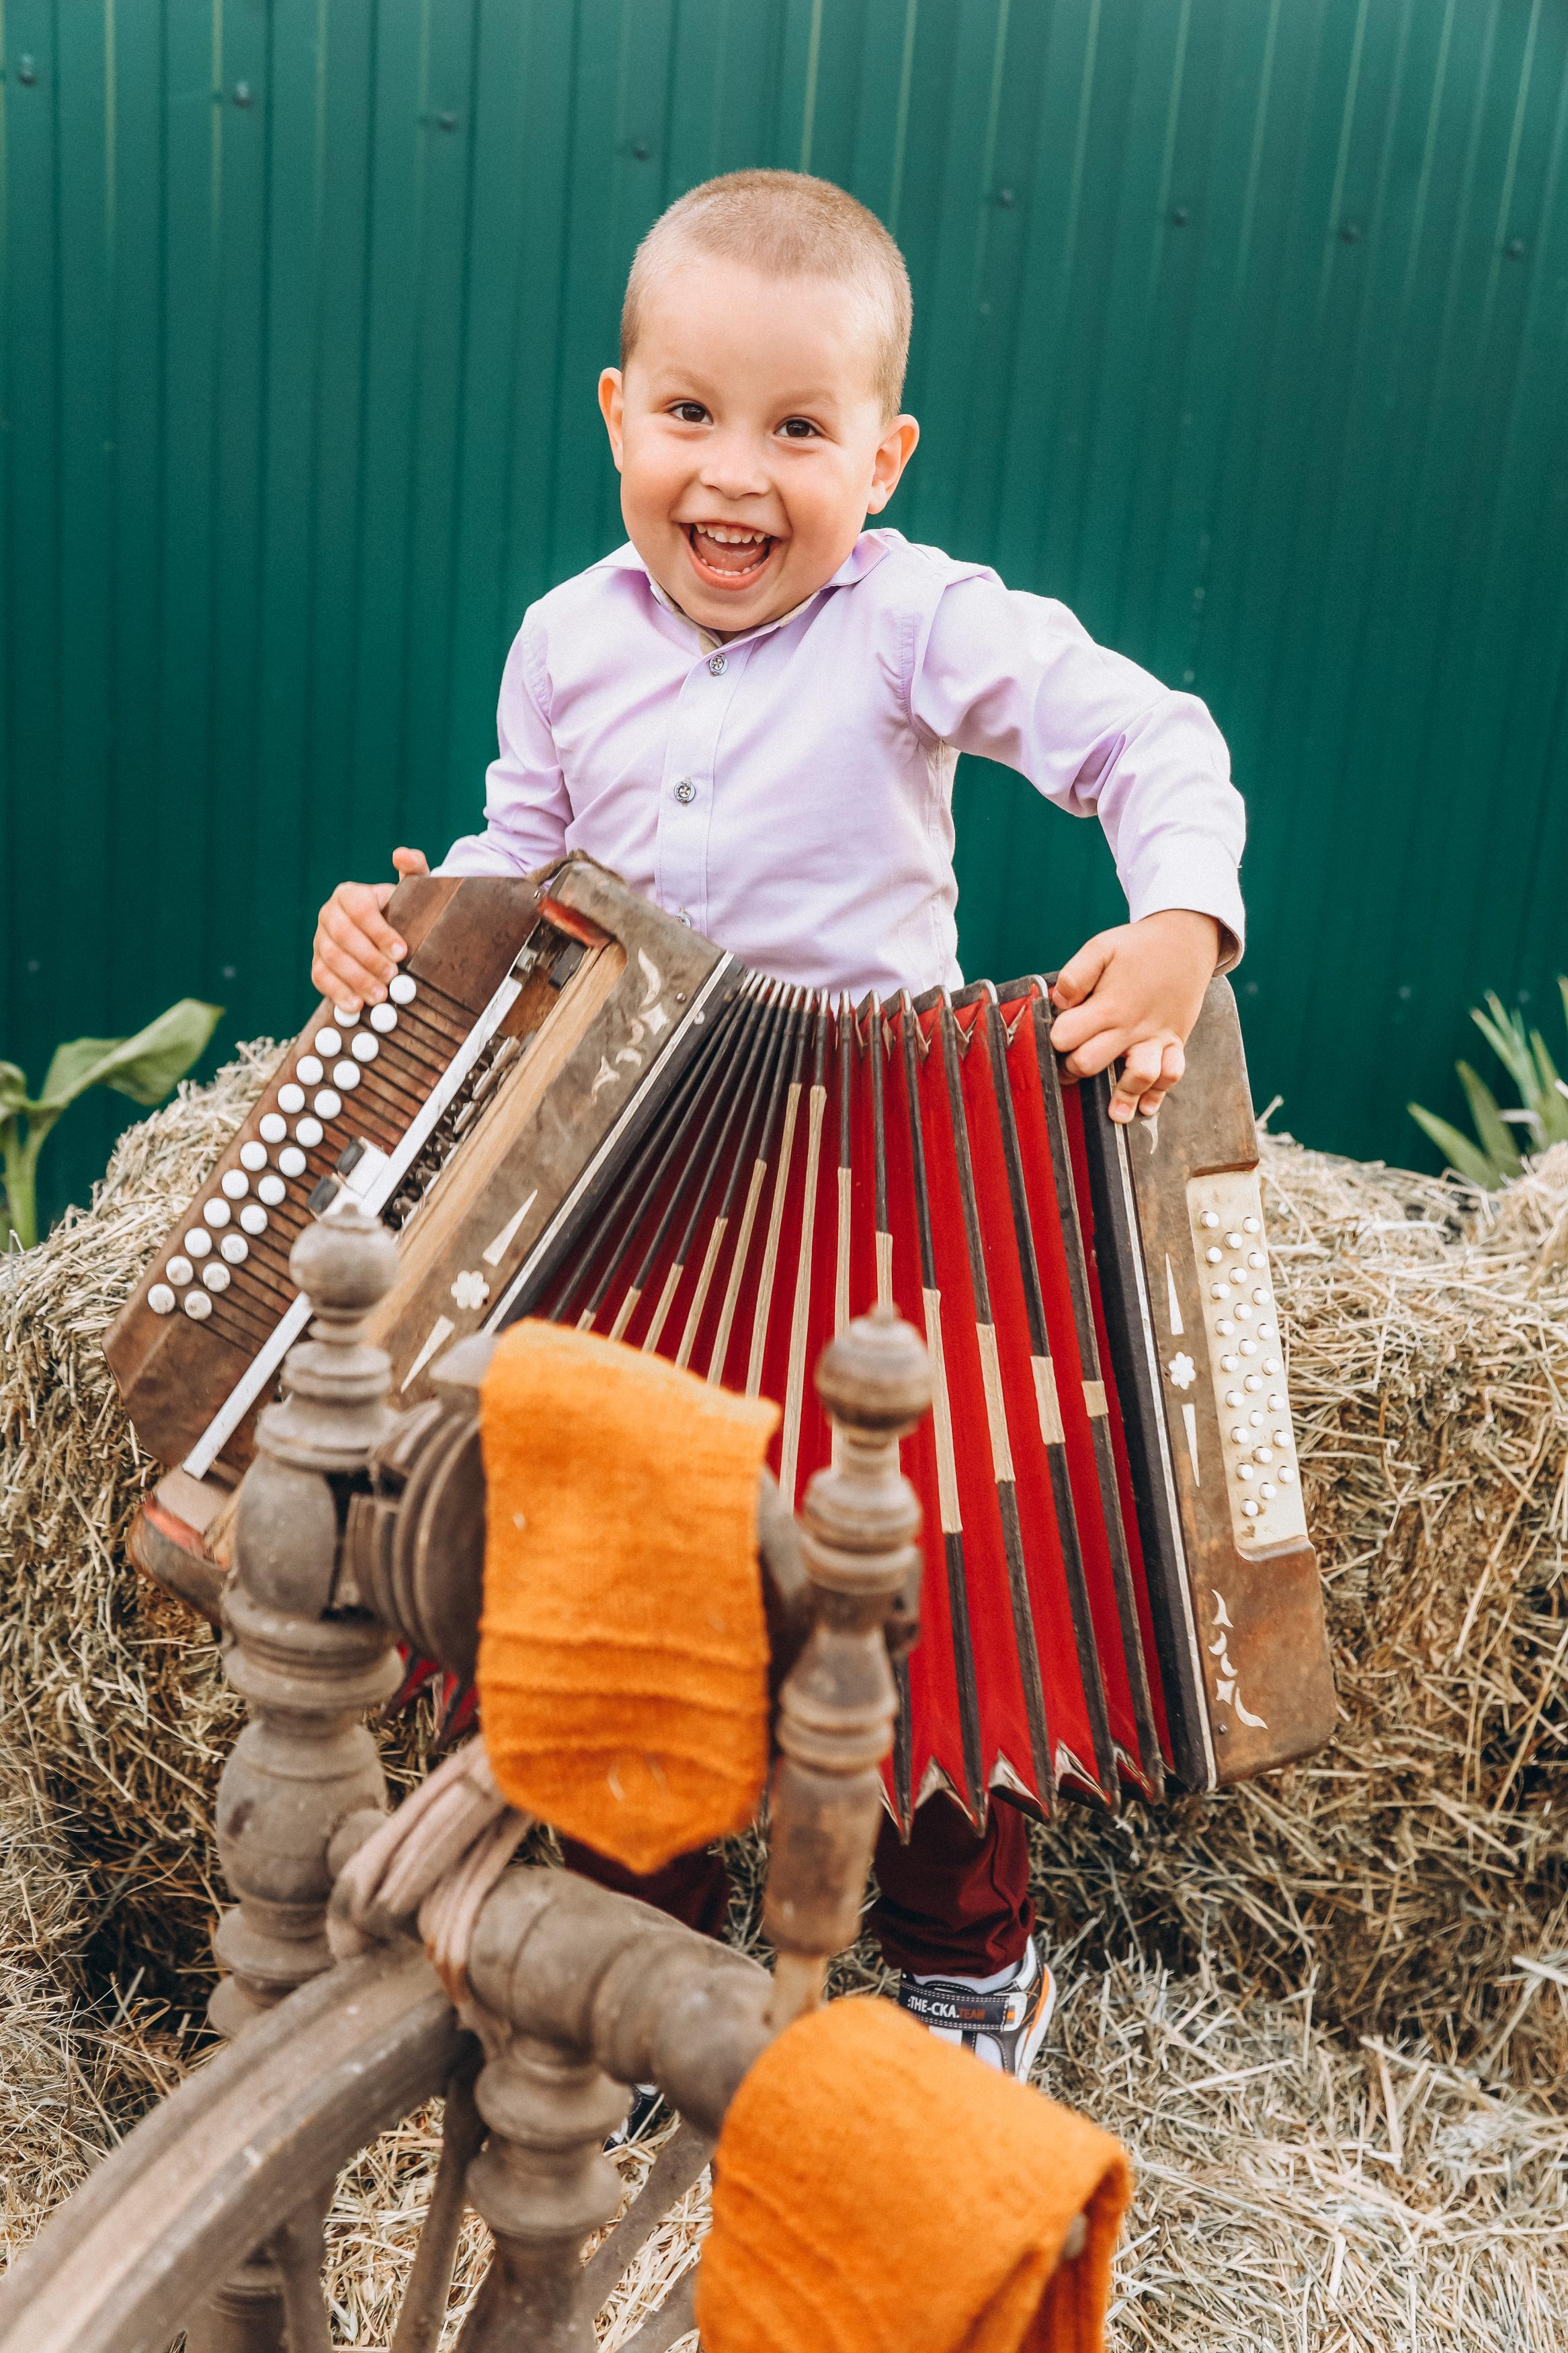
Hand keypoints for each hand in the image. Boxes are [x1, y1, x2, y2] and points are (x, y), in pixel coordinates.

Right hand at [312, 847, 429, 1008]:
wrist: (388, 934)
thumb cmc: (402, 910)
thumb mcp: (412, 889)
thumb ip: (413, 868)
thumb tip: (401, 854)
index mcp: (349, 894)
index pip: (360, 910)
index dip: (381, 932)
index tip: (402, 951)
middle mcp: (329, 914)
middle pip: (344, 937)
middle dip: (369, 960)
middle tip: (393, 978)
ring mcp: (320, 940)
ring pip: (331, 958)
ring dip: (356, 979)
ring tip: (380, 996)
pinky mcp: (317, 963)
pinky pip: (320, 978)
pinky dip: (338, 993)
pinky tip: (356, 1005)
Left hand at [1049, 910, 1221, 1122]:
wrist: (1187, 940)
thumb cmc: (1138, 947)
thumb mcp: (1101, 947)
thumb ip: (1075, 975)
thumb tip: (1059, 1002)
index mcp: (1109, 1005)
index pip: (1067, 1036)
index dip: (1054, 1039)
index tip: (1055, 1035)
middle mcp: (1132, 1026)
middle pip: (1092, 1063)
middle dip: (1073, 1070)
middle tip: (1068, 1067)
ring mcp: (1156, 1037)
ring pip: (1140, 1076)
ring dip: (1124, 1095)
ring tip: (1113, 1112)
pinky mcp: (1175, 1041)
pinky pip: (1172, 1073)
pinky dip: (1160, 1093)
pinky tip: (1145, 1106)